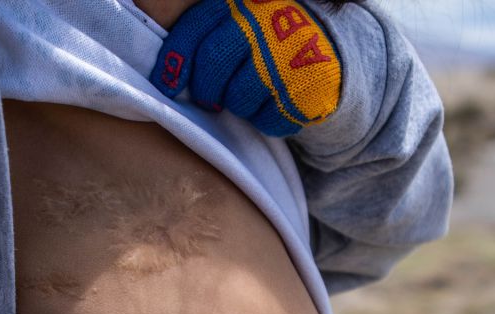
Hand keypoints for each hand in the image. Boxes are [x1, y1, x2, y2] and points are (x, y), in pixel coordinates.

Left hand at [148, 0, 343, 137]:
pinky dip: (266, 121)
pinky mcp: (309, 84)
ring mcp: (288, 52)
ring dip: (240, 105)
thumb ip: (208, 35)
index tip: (166, 85)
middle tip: (210, 99)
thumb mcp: (240, 22)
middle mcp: (265, 20)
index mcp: (242, 2)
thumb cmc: (269, 41)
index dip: (176, 59)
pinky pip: (268, 120)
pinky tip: (276, 103)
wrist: (328, 51)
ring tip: (253, 94)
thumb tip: (167, 73)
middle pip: (213, 64)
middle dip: (206, 89)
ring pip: (238, 98)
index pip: (197, 27)